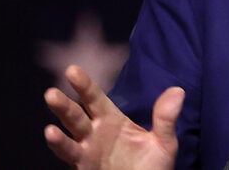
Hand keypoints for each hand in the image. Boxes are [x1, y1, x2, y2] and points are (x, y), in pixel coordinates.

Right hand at [44, 64, 183, 169]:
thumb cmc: (153, 168)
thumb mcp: (164, 143)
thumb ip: (166, 118)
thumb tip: (178, 90)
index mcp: (113, 121)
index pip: (95, 99)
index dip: (84, 85)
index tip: (72, 70)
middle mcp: (95, 133)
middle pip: (77, 114)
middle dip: (64, 104)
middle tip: (52, 92)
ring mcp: (87, 150)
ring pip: (70, 132)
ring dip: (59, 120)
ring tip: (50, 110)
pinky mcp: (84, 165)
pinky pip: (70, 154)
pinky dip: (60, 144)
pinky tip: (51, 133)